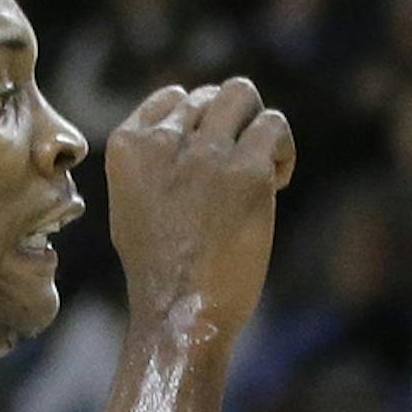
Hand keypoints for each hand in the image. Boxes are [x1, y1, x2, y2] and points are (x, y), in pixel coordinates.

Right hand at [106, 78, 295, 346]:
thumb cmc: (158, 276)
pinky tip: (279, 181)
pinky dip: (282, 147)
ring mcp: (206, 154)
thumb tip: (183, 129)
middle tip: (239, 170)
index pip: (172, 99)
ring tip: (262, 167)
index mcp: (129, 147)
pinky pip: (274, 125)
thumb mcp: (130, 208)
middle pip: (210, 96)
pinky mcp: (247, 172)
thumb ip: (150, 165)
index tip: (208, 161)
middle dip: (230, 125)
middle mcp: (165, 142)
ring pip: (242, 94)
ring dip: (256, 123)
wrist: (180, 317)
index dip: (198, 124)